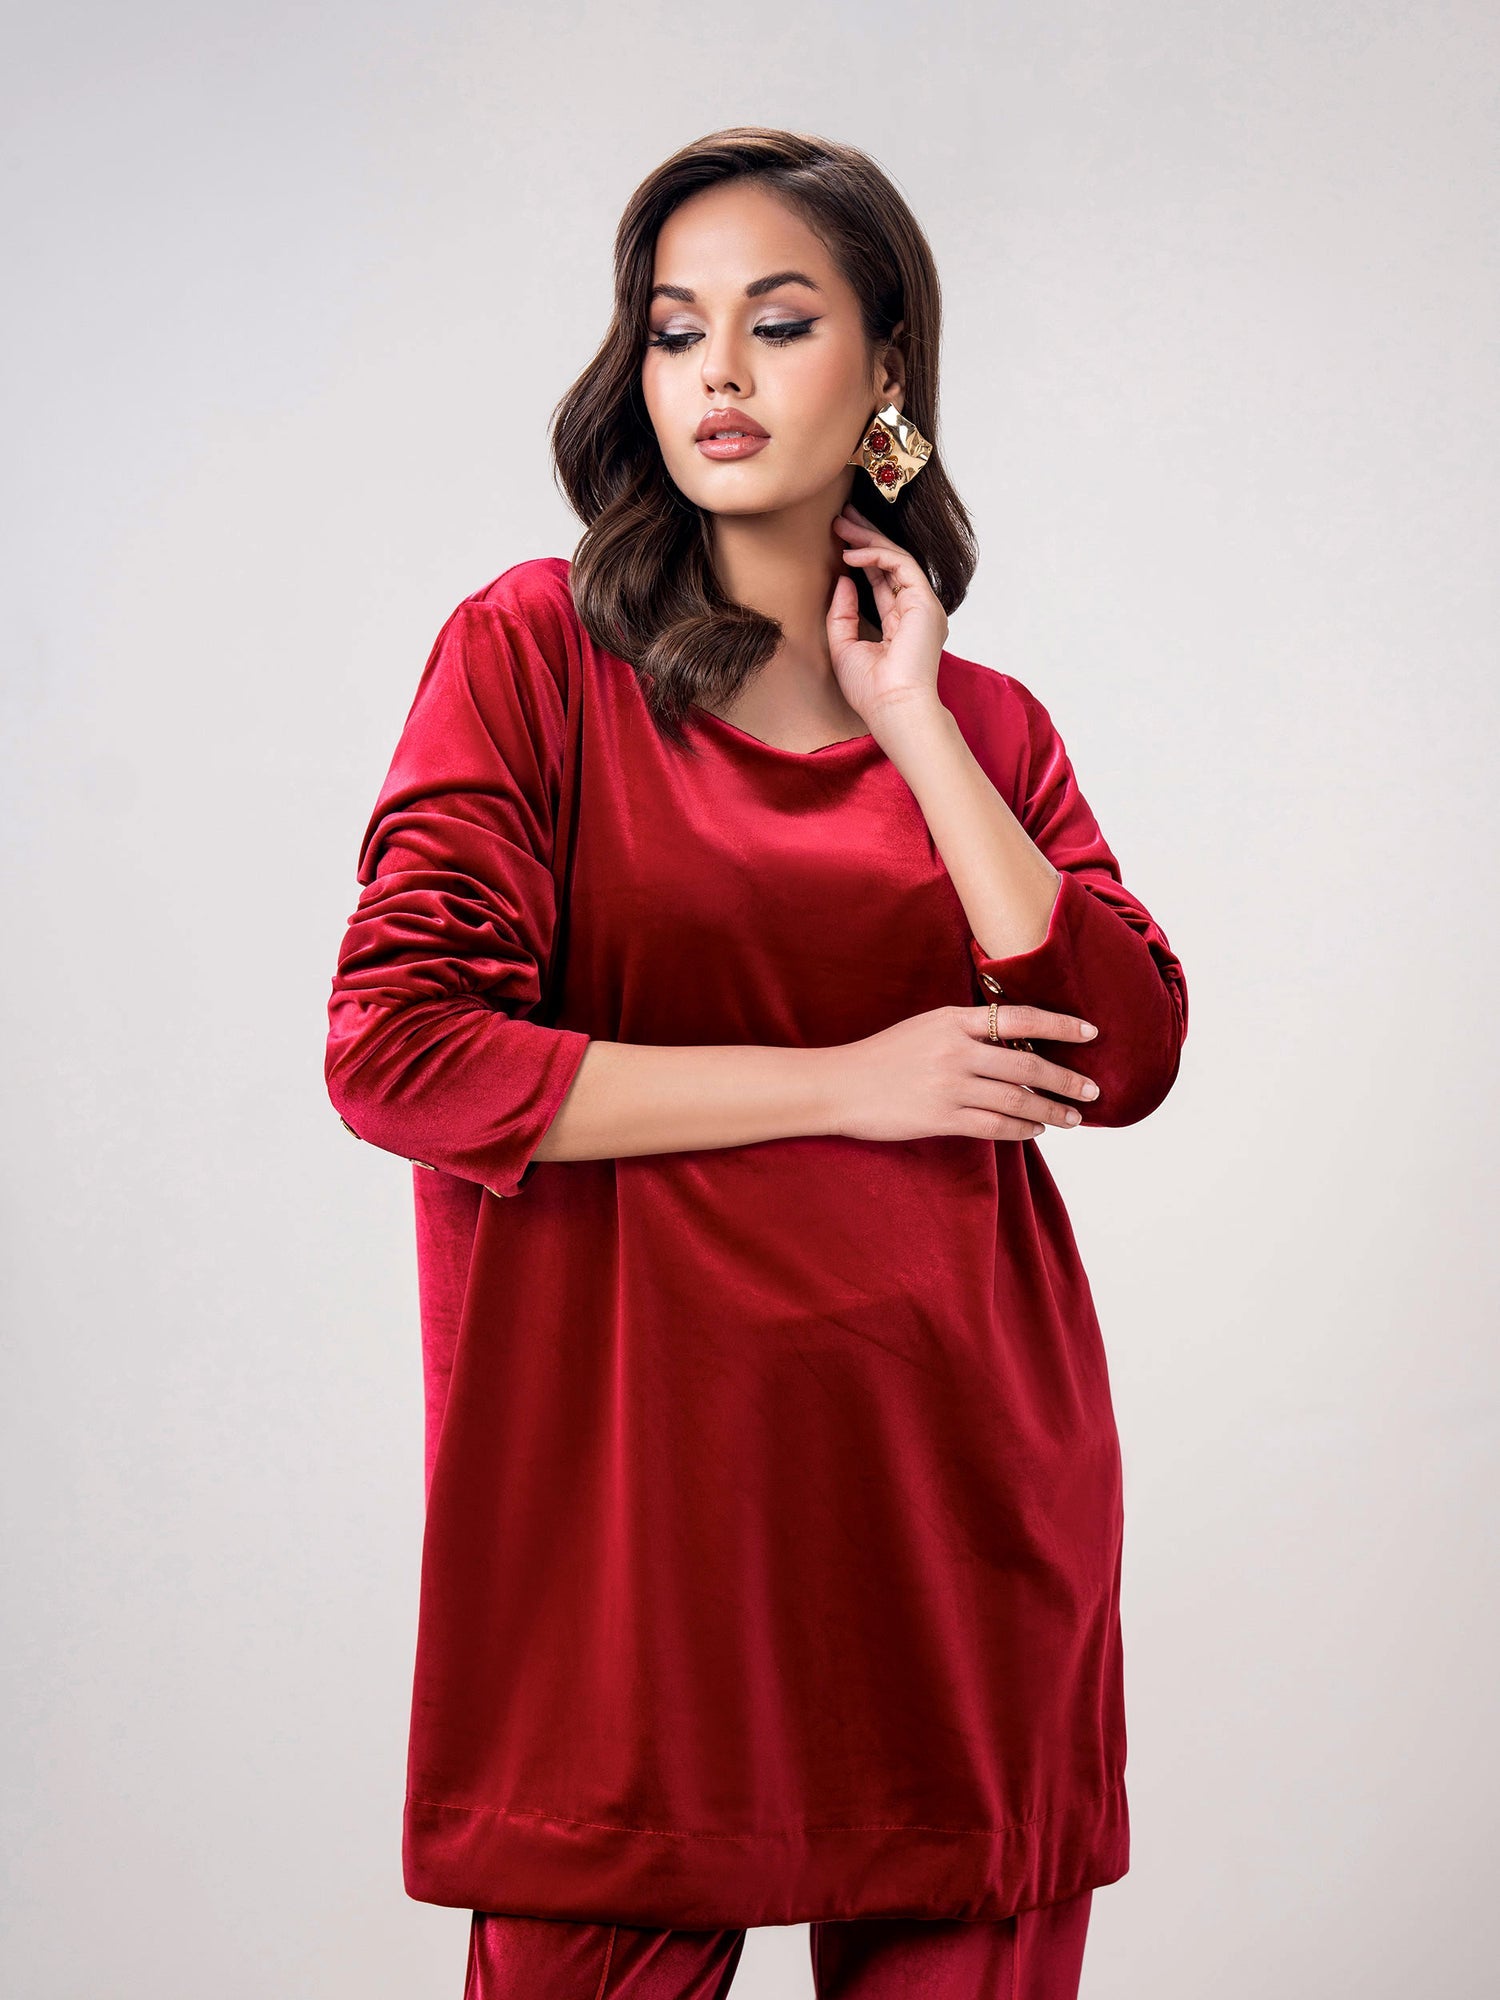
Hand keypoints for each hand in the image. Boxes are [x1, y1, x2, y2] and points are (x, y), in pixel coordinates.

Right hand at [825, 1003, 1101, 1144]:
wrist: (839, 1085)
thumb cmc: (881, 1056)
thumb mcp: (925, 1027)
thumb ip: (966, 1030)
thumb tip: (1012, 1041)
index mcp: (954, 1020)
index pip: (1021, 1017)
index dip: (1061, 1023)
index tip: (1091, 1032)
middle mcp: (956, 1050)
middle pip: (1027, 1063)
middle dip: (1066, 1078)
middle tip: (1093, 1091)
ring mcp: (949, 1085)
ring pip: (1016, 1099)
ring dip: (1051, 1110)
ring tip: (1074, 1118)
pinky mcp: (941, 1117)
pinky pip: (994, 1125)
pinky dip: (1021, 1129)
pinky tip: (1037, 1130)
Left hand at [827, 501, 948, 731]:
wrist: (892, 707)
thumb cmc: (871, 690)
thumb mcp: (844, 645)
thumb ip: (842, 612)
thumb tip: (843, 578)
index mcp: (899, 624)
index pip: (882, 581)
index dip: (862, 558)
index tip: (840, 541)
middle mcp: (914, 612)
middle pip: (890, 564)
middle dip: (866, 537)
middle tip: (842, 517)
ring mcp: (922, 606)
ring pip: (897, 558)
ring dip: (868, 539)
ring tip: (841, 525)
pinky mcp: (925, 602)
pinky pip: (900, 565)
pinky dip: (875, 555)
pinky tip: (850, 555)